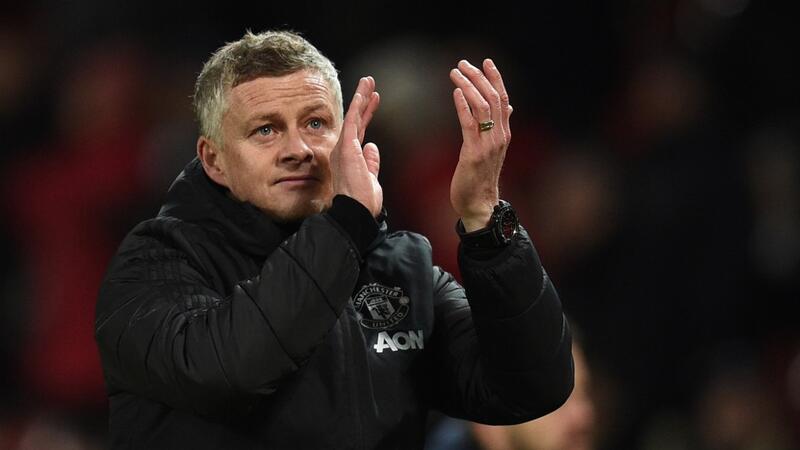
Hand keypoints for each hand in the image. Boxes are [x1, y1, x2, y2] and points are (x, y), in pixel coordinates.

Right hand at [330, 76, 382, 217]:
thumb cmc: (362, 201)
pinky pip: (352, 120)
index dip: (366, 115)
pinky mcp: (346, 145)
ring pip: (353, 116)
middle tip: (370, 85)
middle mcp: (344, 150)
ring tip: (369, 82)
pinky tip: (363, 92)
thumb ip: (371, 162)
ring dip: (361, 97)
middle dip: (364, 102)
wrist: (357, 211)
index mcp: (350, 158)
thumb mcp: (370, 179)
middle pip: (356, 120)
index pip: (359, 131)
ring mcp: (344, 147)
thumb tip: (373, 146)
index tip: (374, 101)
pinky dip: (357, 105)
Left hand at [449, 59, 512, 231]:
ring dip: (468, 86)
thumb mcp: (493, 149)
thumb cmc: (482, 177)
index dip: (496, 78)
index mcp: (504, 133)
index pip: (503, 99)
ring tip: (455, 73)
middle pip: (492, 98)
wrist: (479, 204)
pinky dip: (463, 106)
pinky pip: (470, 125)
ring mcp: (488, 145)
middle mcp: (500, 136)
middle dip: (478, 77)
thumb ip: (500, 127)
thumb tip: (509, 107)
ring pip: (482, 107)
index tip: (486, 61)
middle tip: (463, 63)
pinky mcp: (474, 154)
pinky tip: (456, 93)